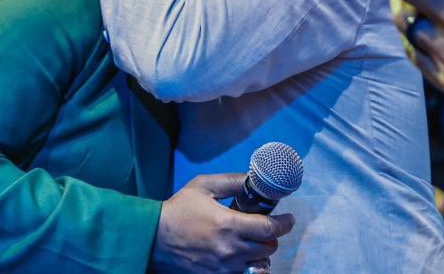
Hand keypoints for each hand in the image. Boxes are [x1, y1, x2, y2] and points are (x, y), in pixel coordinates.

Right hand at [152, 173, 293, 273]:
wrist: (154, 237)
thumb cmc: (179, 209)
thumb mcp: (203, 186)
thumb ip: (232, 181)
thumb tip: (254, 179)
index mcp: (229, 224)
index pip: (270, 228)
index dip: (284, 223)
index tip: (288, 219)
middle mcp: (231, 249)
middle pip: (269, 247)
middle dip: (272, 236)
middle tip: (265, 227)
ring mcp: (225, 267)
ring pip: (260, 263)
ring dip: (261, 252)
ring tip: (252, 242)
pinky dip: (248, 266)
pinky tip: (241, 256)